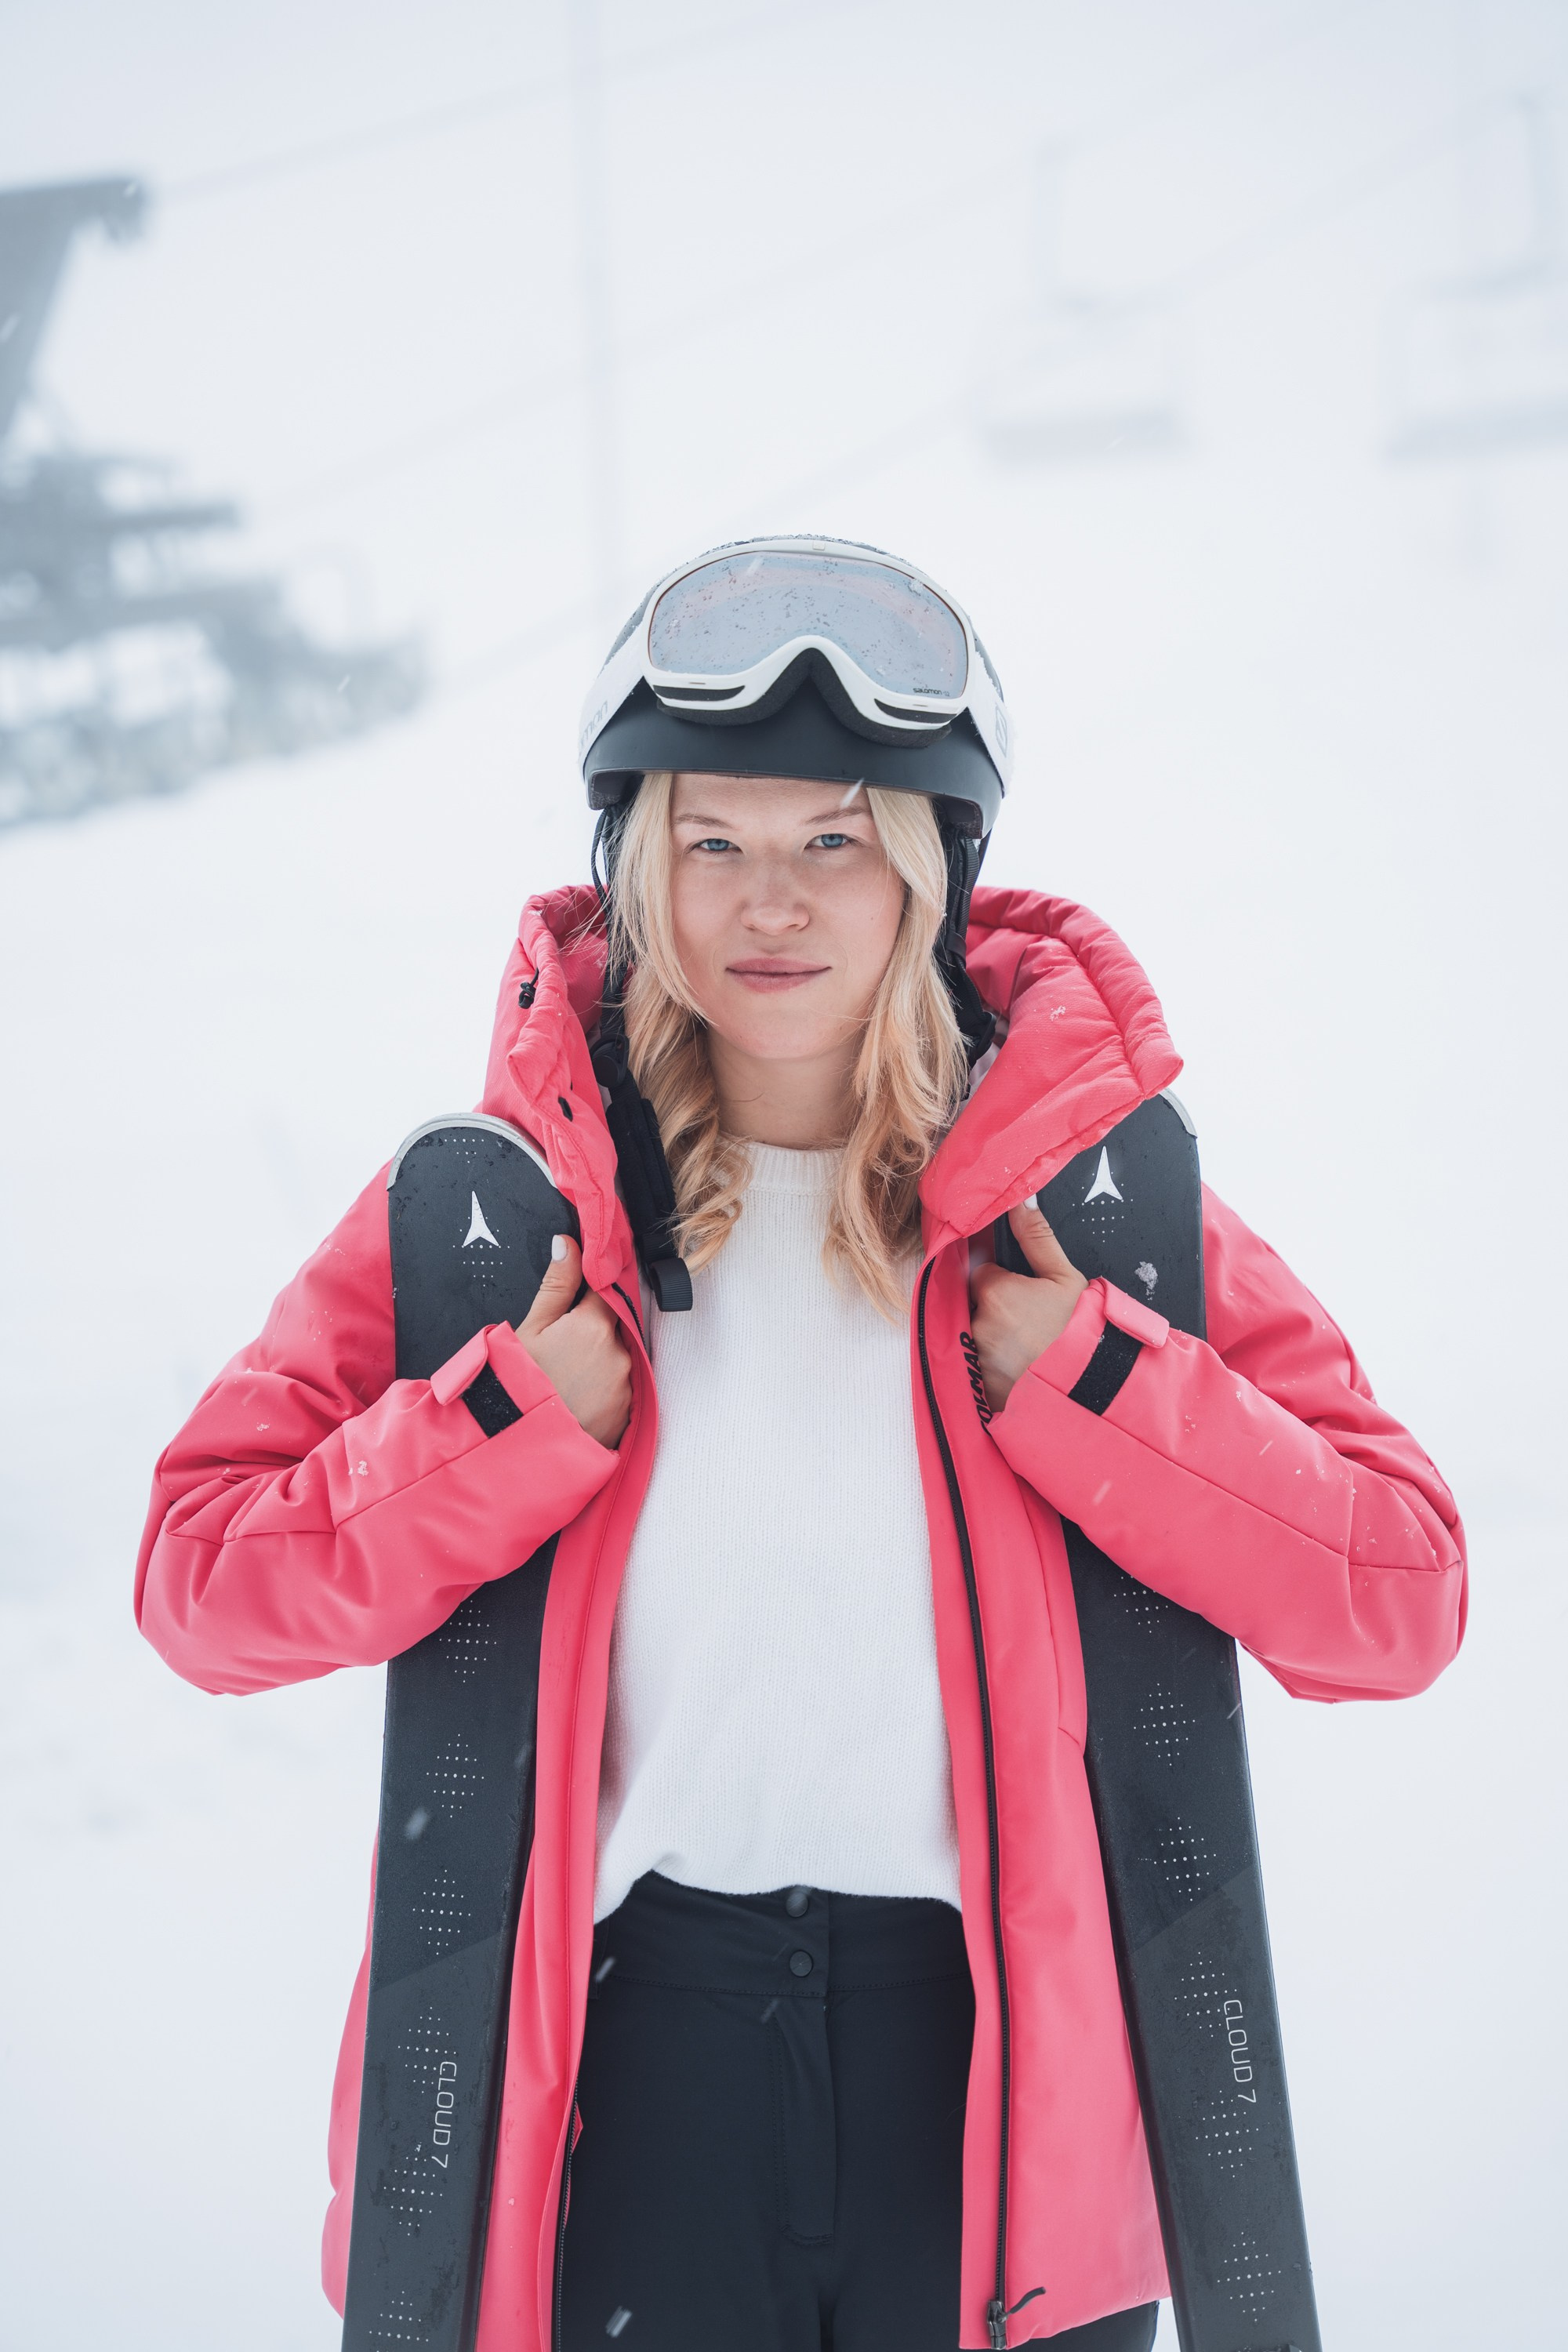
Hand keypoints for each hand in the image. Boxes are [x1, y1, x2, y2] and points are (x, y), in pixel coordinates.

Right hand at [516, 1234, 631, 1449]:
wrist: (518, 1447)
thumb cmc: (517, 1386)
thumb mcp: (530, 1329)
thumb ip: (557, 1283)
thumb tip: (569, 1243)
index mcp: (596, 1325)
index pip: (609, 1290)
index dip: (596, 1289)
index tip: (586, 1294)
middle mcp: (620, 1353)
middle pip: (616, 1326)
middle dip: (596, 1328)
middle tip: (565, 1345)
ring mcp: (627, 1385)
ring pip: (620, 1358)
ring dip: (602, 1359)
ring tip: (568, 1377)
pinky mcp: (628, 1414)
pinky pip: (622, 1389)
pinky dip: (605, 1388)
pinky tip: (578, 1396)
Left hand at [968, 1199, 1088, 1416]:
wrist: (1092, 1390)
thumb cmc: (1082, 1330)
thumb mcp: (1066, 1279)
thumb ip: (1038, 1238)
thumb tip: (1020, 1201)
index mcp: (995, 1291)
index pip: (981, 1274)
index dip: (1001, 1281)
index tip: (1022, 1292)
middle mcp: (977, 1323)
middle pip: (974, 1305)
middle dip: (994, 1309)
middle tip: (1028, 1322)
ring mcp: (975, 1358)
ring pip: (973, 1335)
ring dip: (990, 1338)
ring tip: (1025, 1348)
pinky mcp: (978, 1387)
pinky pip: (976, 1367)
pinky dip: (992, 1366)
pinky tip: (1018, 1369)